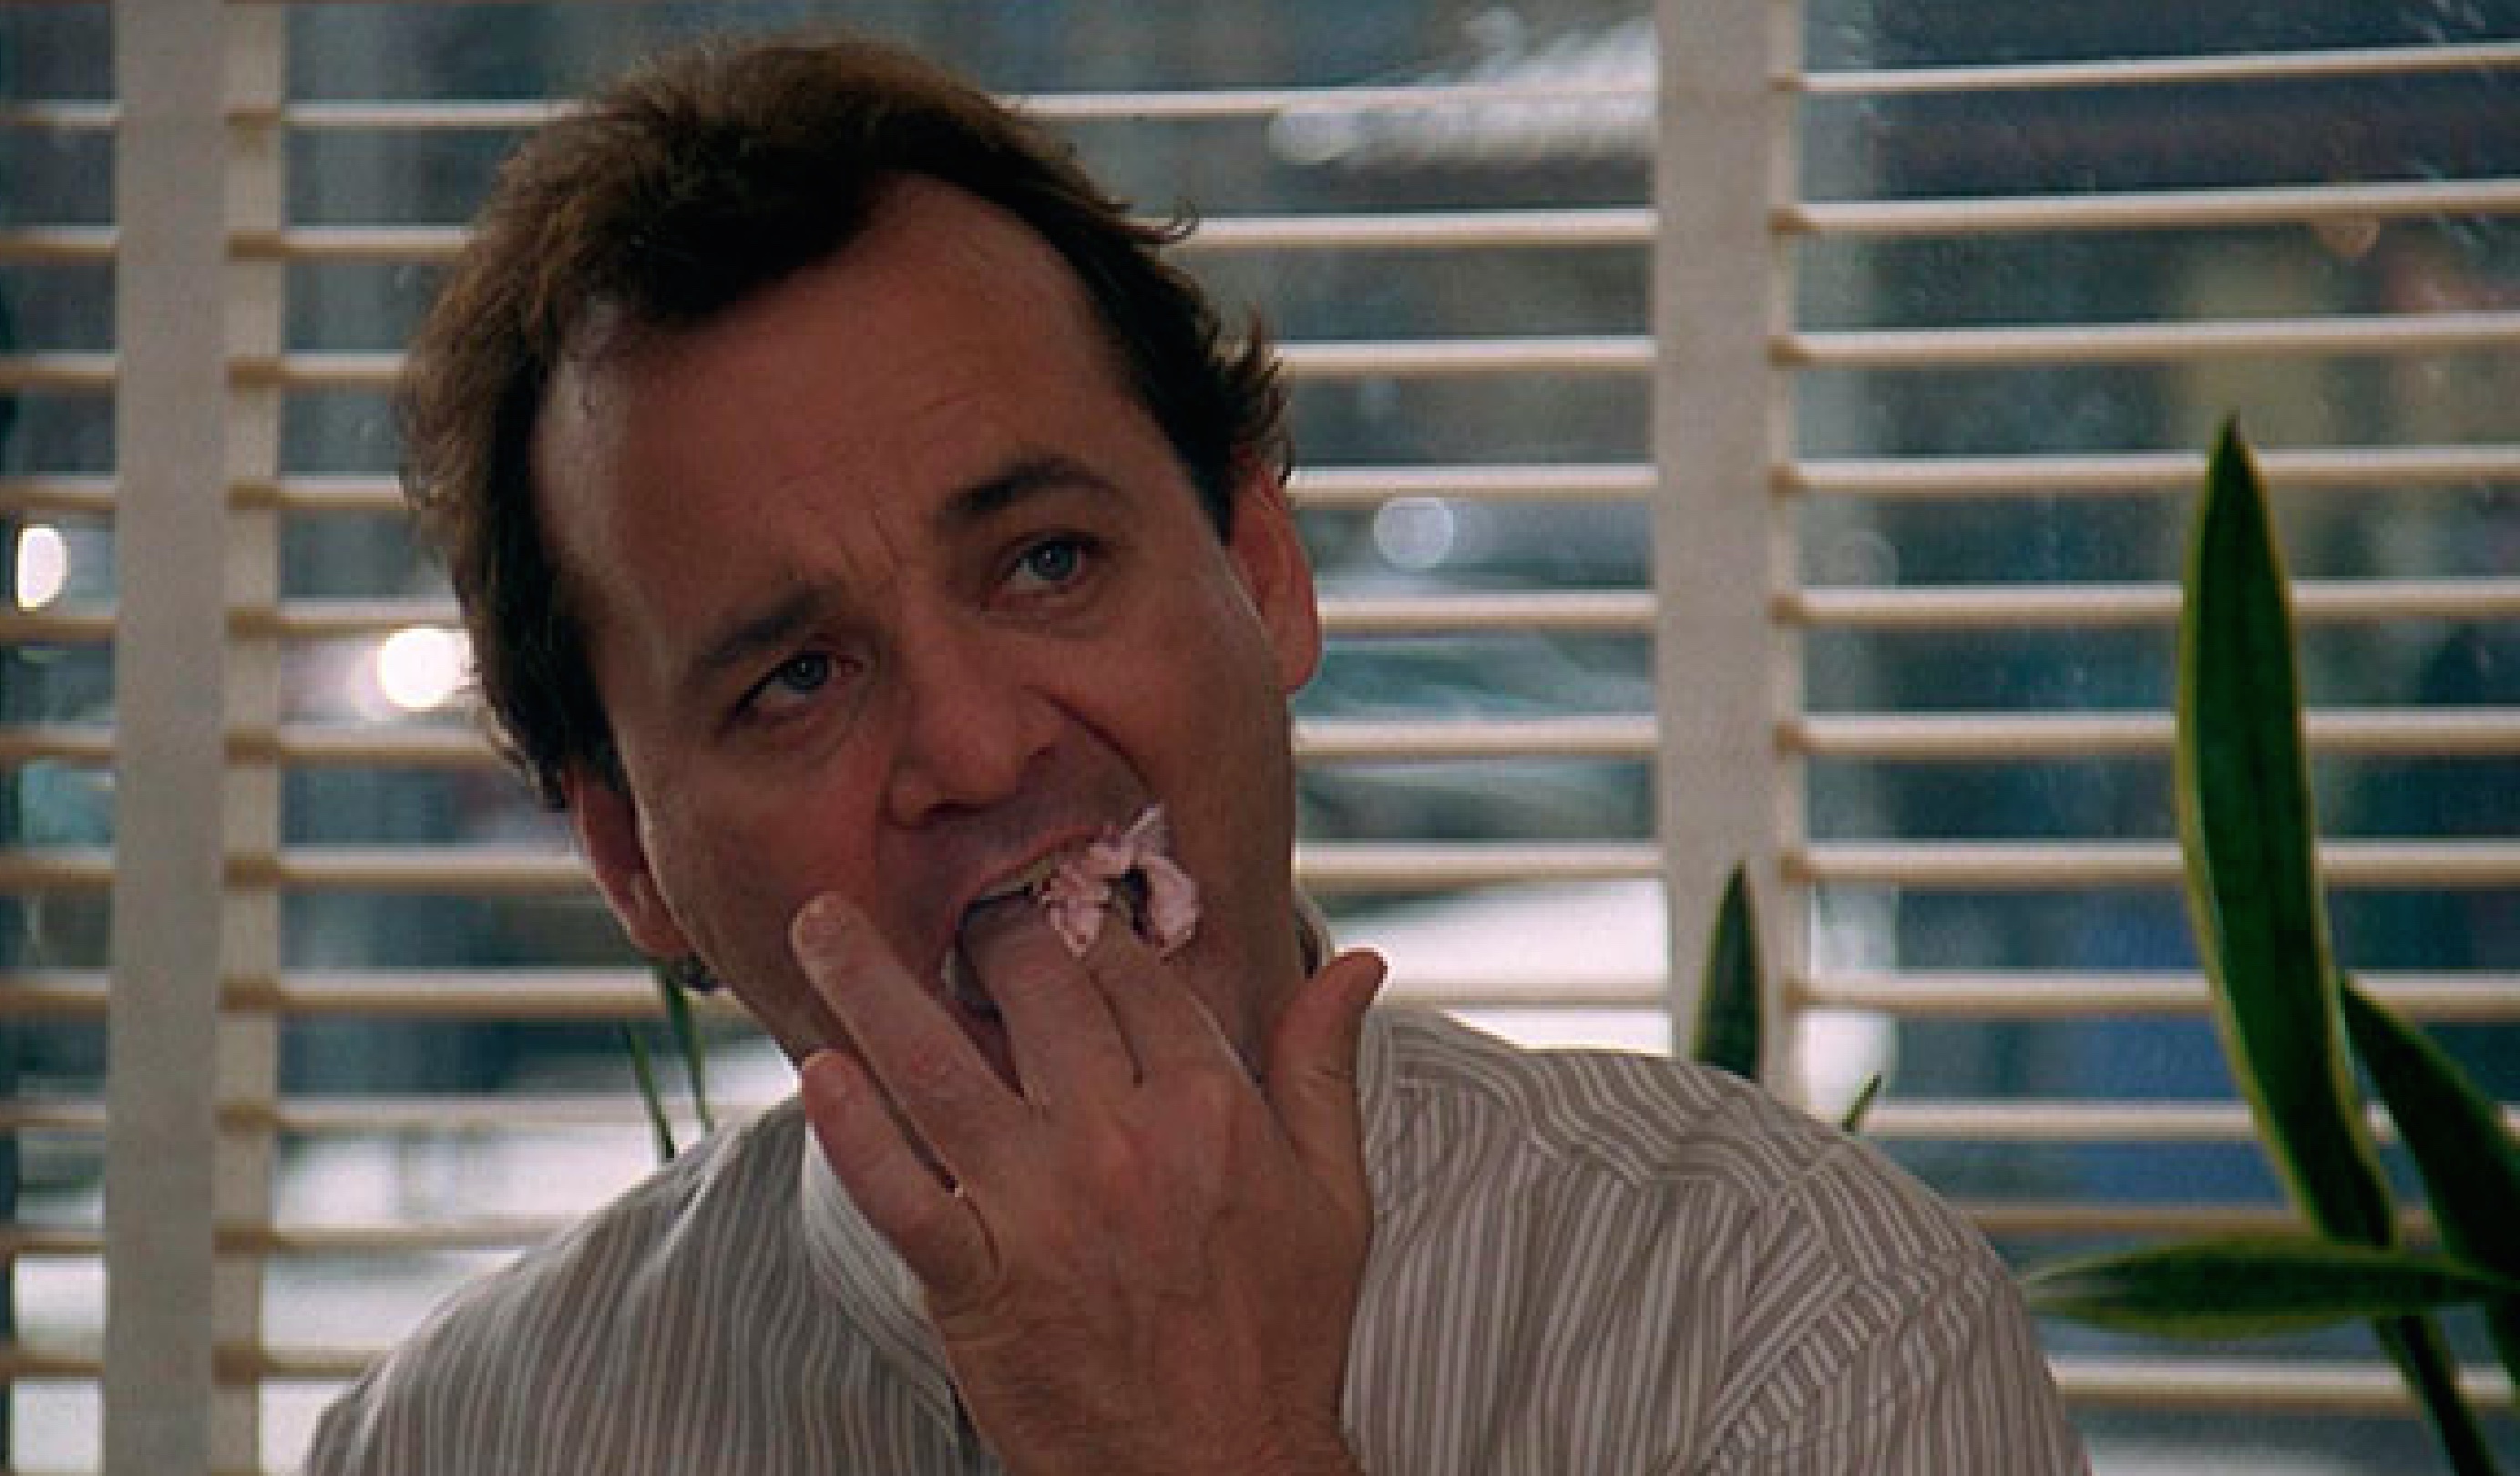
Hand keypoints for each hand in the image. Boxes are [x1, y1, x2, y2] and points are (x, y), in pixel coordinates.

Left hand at [791, 895, 1384, 1475]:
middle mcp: (1122, 1140)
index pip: (1131, 974)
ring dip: (868, 983)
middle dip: (987, 932)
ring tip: (817, 923)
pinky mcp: (979, 1282)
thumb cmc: (1281, 1338)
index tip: (1053, 905)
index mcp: (1211, 1107)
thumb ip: (1326, 1067)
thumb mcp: (1334, 1193)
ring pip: (939, 1068)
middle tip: (953, 907)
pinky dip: (852, 1133)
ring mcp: (1043, 1209)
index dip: (1085, 928)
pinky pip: (899, 1194)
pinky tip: (816, 1069)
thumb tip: (1359, 965)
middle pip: (1034, 990)